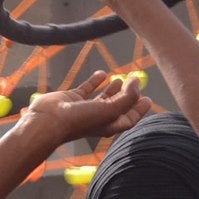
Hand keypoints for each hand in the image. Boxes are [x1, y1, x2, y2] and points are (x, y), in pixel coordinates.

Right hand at [26, 70, 149, 143]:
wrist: (50, 120)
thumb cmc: (81, 120)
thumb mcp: (111, 110)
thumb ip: (127, 96)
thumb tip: (136, 82)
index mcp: (108, 125)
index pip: (128, 118)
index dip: (139, 110)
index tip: (148, 98)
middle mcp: (97, 118)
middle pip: (117, 107)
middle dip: (127, 96)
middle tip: (135, 83)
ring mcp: (84, 108)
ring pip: (102, 97)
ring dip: (112, 88)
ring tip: (120, 78)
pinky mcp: (73, 98)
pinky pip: (87, 89)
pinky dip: (95, 81)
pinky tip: (102, 73)